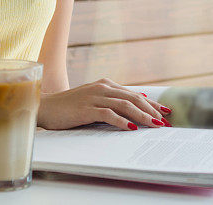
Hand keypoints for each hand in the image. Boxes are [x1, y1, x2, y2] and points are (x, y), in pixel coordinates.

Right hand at [37, 78, 171, 130]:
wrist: (45, 107)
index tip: (166, 112)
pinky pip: (108, 114)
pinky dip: (122, 121)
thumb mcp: (93, 100)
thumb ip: (112, 100)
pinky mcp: (87, 108)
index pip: (134, 94)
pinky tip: (131, 128)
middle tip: (165, 122)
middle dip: (152, 110)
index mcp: (106, 85)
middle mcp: (103, 88)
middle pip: (134, 98)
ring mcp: (95, 97)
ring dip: (142, 115)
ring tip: (155, 125)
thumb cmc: (69, 106)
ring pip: (125, 105)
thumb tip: (137, 100)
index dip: (152, 103)